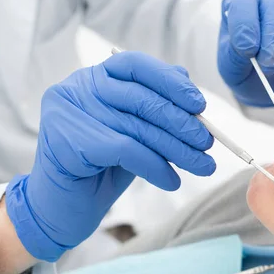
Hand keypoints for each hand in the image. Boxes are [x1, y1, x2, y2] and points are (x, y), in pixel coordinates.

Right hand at [5, 52, 214, 261]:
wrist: (64, 209)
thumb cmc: (102, 168)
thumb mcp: (133, 133)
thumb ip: (154, 107)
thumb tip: (189, 83)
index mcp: (93, 77)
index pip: (136, 65)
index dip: (171, 82)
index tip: (200, 105)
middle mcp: (77, 87)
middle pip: (142, 99)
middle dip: (182, 123)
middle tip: (208, 143)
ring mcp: (68, 112)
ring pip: (138, 127)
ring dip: (178, 150)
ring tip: (202, 166)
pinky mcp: (68, 141)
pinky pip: (126, 150)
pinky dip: (156, 167)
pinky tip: (172, 181)